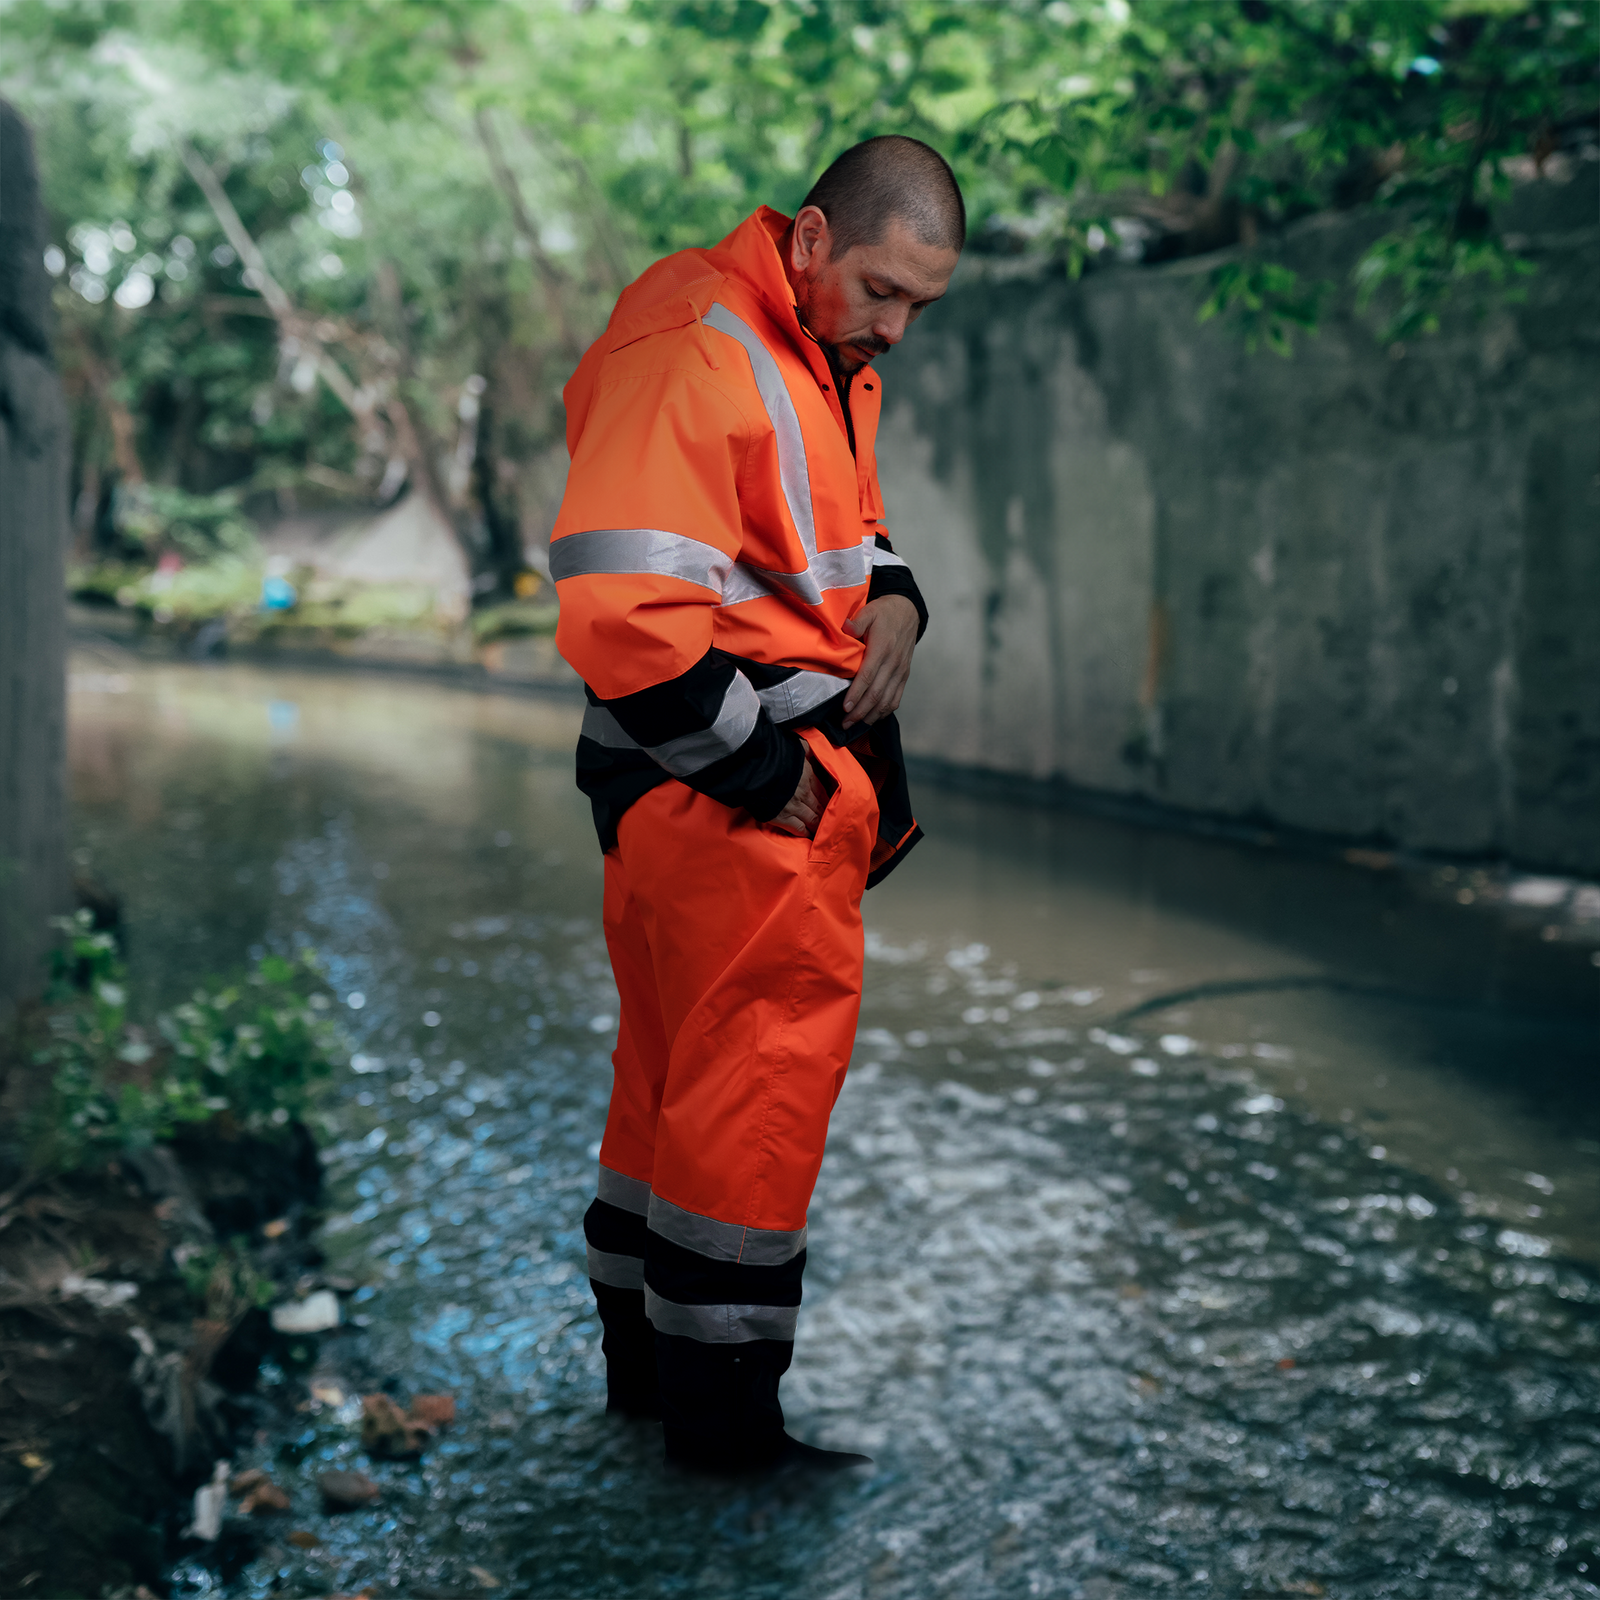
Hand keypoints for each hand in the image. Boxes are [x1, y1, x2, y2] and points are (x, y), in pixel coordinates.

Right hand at [770, 750, 825, 837]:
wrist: (756, 767)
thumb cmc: (773, 754)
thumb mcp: (794, 747)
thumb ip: (804, 749)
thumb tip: (808, 749)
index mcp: (808, 775)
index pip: (822, 791)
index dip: (827, 799)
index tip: (830, 804)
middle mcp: (805, 793)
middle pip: (820, 806)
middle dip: (825, 814)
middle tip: (829, 820)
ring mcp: (795, 806)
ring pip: (812, 819)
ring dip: (817, 825)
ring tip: (820, 830)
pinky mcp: (782, 817)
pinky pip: (798, 828)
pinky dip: (805, 833)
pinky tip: (808, 835)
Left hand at [842, 594, 918, 729]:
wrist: (907, 611)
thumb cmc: (884, 612)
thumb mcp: (869, 611)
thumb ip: (857, 621)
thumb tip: (845, 628)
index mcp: (883, 648)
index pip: (868, 676)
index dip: (856, 694)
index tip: (845, 707)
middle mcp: (893, 663)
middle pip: (876, 694)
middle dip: (860, 711)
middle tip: (844, 723)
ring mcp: (900, 671)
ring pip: (886, 700)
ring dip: (870, 715)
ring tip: (855, 725)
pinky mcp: (904, 675)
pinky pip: (896, 698)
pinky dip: (884, 711)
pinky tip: (872, 717)